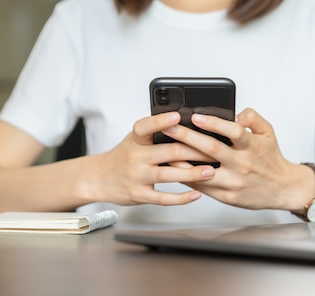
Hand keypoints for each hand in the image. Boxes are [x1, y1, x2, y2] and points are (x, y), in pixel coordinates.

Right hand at [89, 111, 214, 205]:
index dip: (160, 121)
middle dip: (195, 150)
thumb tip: (186, 126)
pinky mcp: (139, 194)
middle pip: (169, 151)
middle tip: (215, 149)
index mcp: (134, 140)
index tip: (177, 116)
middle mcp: (135, 157)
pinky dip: (182, 197)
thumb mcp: (133, 140)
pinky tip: (196, 194)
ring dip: (192, 173)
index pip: (145, 127)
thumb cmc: (123, 157)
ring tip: (211, 171)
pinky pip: (163, 198)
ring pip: (169, 174)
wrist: (99, 178)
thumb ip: (154, 134)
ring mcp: (137, 177)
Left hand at [159, 108, 302, 209]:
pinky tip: (173, 168)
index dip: (214, 123)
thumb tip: (236, 113)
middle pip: (212, 150)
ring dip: (182, 161)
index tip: (196, 116)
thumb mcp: (268, 132)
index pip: (234, 132)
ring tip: (165, 149)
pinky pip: (203, 186)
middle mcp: (242, 164)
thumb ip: (252, 118)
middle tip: (170, 128)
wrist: (283, 189)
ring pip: (203, 172)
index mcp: (252, 147)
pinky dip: (187, 177)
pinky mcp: (227, 196)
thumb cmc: (271, 159)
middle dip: (188, 137)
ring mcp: (234, 182)